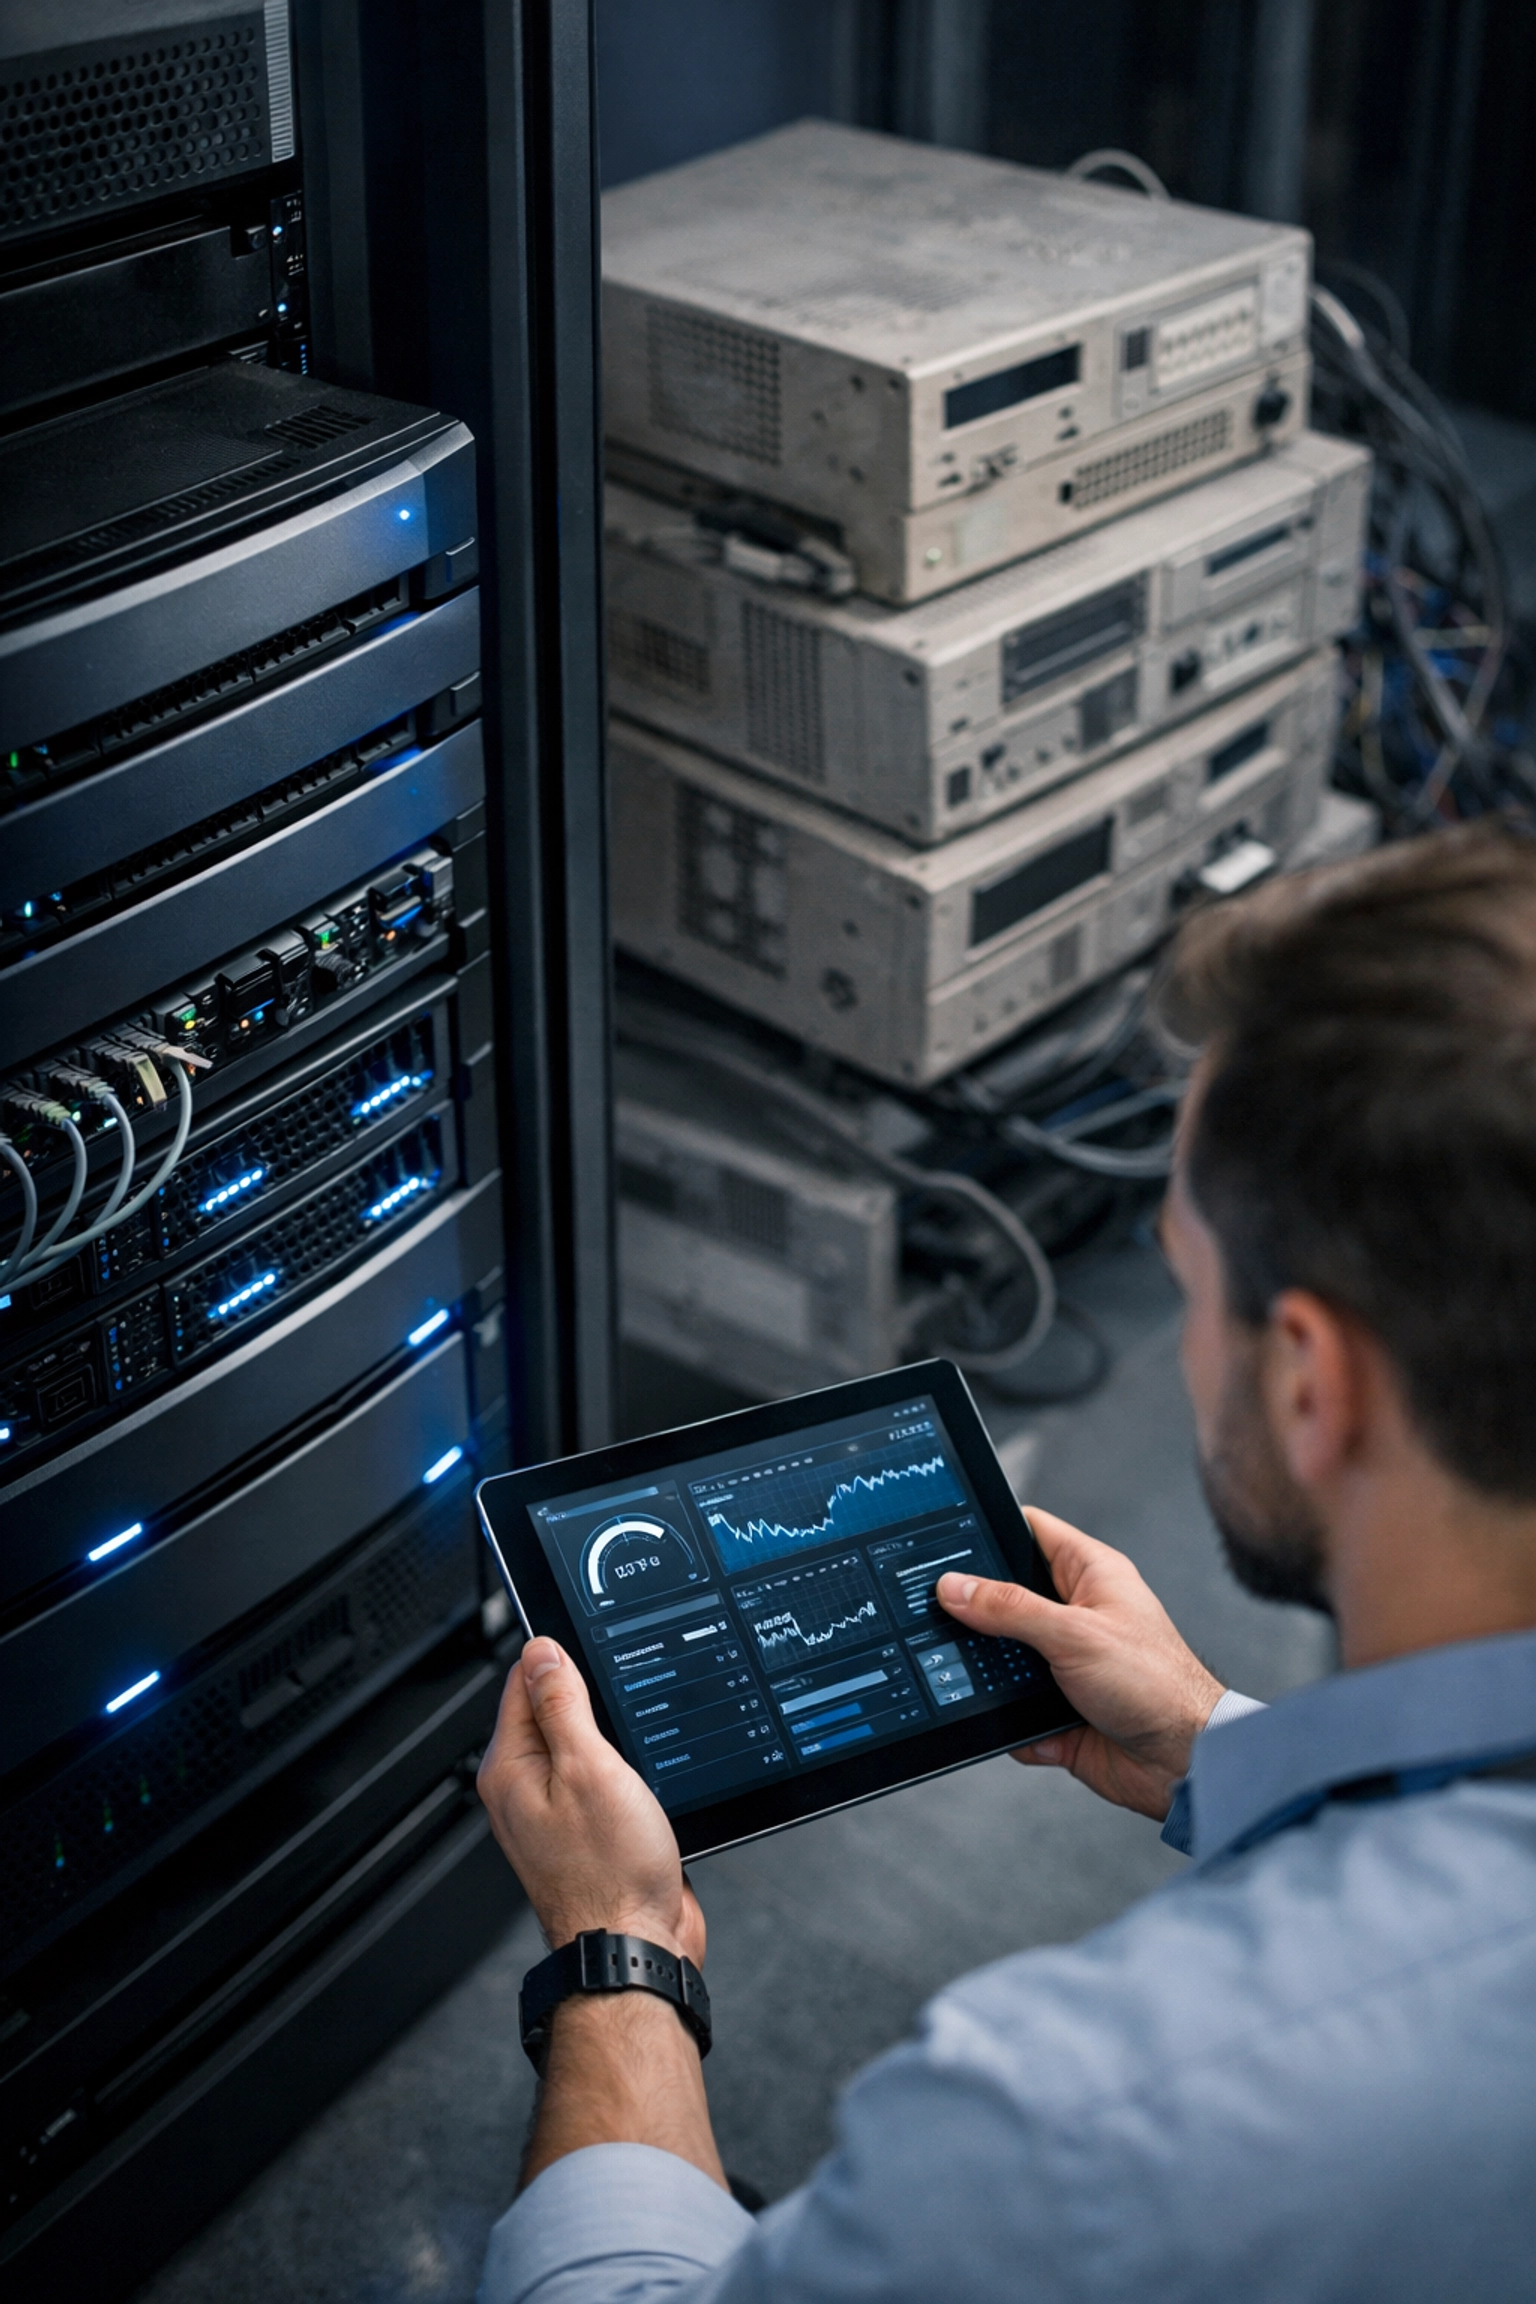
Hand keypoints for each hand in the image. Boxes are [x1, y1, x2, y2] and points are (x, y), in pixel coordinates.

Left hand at [476, 1638, 704, 1966]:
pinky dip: (627, 1768)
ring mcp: (558, 1811)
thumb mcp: (588, 1768)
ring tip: (638, 1743)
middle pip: (554, 1709)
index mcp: (511, 1769)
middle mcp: (526, 1789)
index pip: (523, 1680)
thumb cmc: (610, 1874)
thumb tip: (542, 1649)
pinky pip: (605, 1777)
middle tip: (624, 1701)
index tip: (594, 1650)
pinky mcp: (591, 1830)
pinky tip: (647, 1773)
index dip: (560, 1657)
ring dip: (614, 1736)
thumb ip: (562, 1705)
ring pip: (585, 1744)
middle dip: (592, 1697)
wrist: (637, 1947)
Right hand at [937, 1506, 1224, 1819]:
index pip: (1031, 1532)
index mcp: (1090, 1575)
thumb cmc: (1157, 1684)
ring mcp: (1067, 1663)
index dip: (993, 1529)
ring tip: (978, 1677)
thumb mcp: (1074, 1633)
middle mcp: (1077, 1615)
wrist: (1185, 1763)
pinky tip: (1024, 1726)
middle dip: (977, 1612)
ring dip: (993, 1674)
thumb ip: (1010, 1608)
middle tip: (944, 1614)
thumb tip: (957, 1587)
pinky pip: (1014, 1710)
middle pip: (1007, 1598)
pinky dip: (1012, 1722)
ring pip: (1005, 1658)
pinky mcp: (1060, 1710)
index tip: (950, 1537)